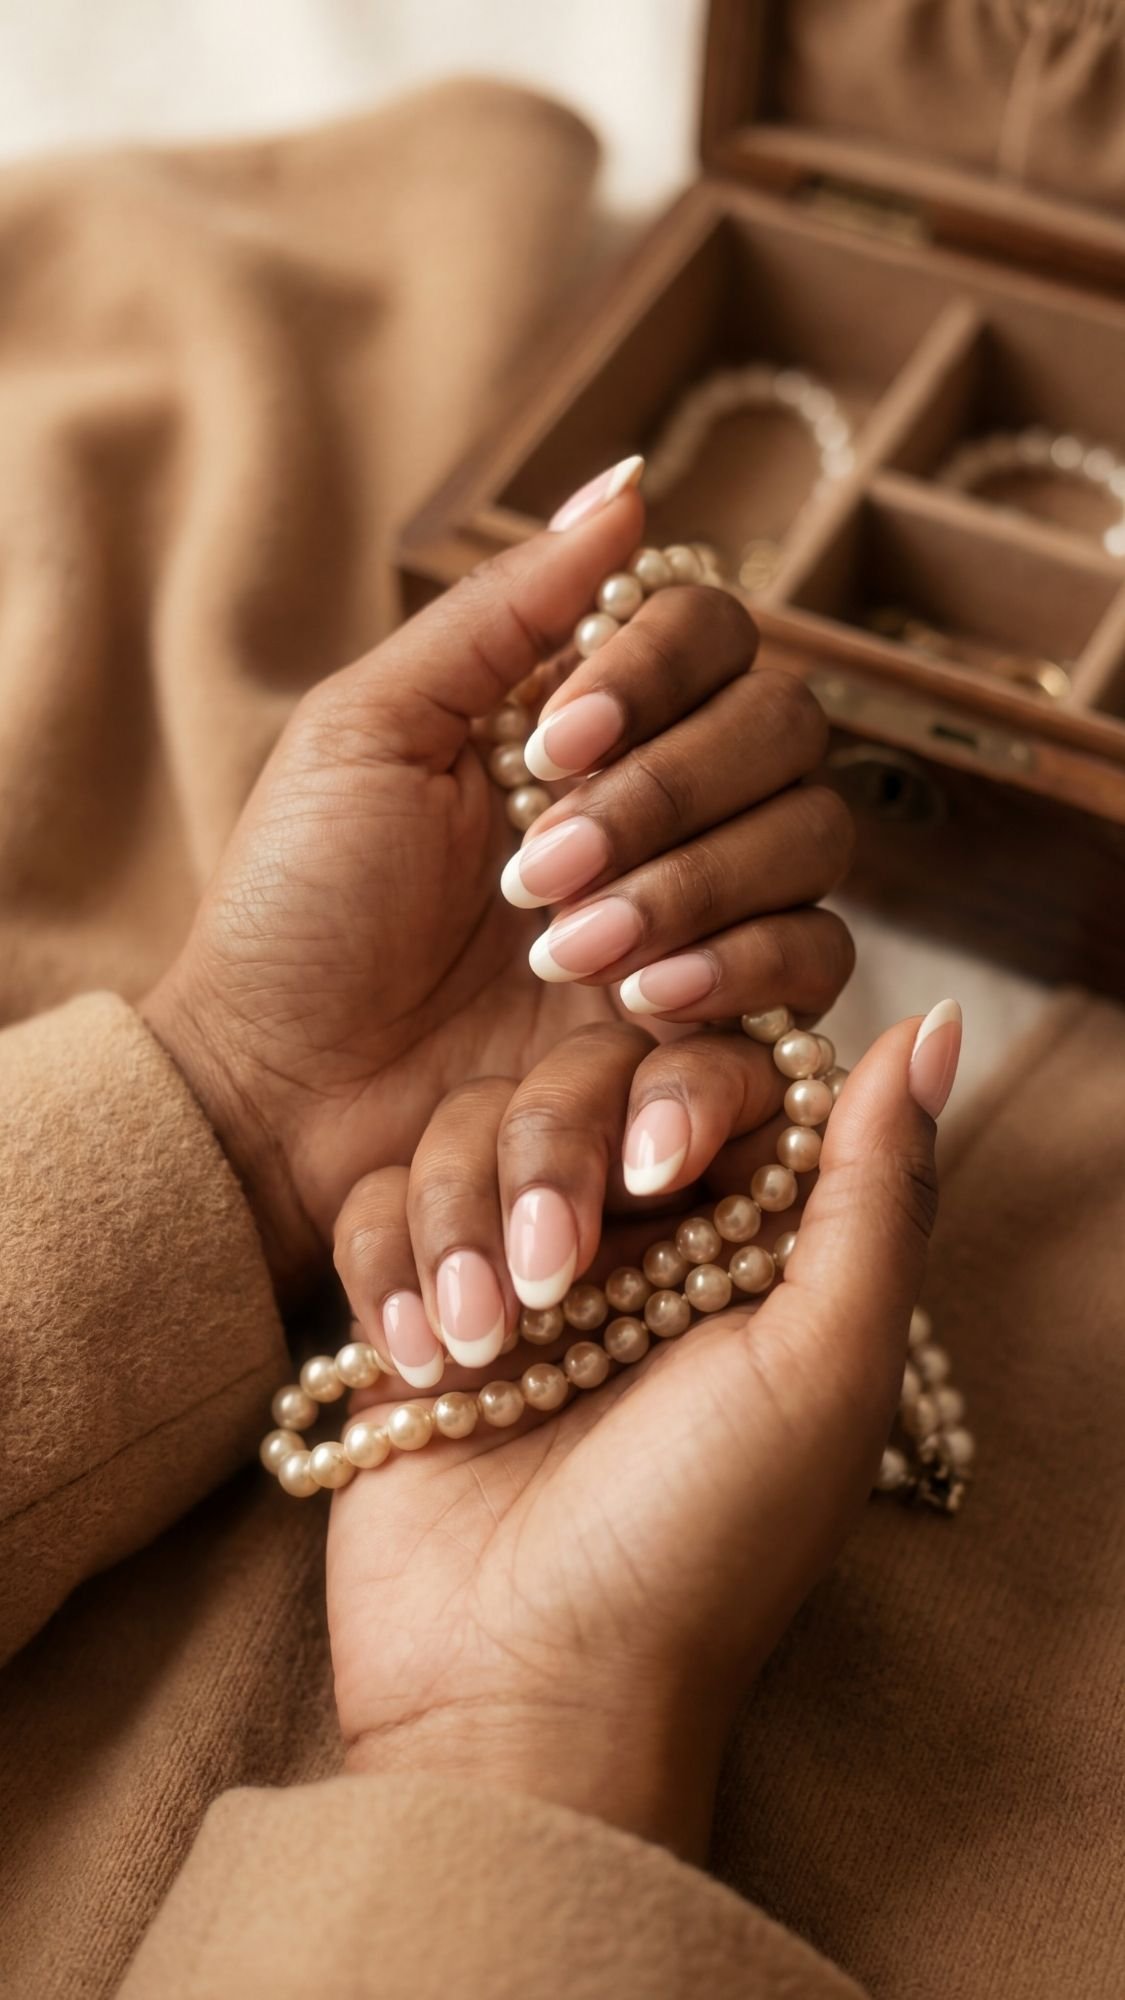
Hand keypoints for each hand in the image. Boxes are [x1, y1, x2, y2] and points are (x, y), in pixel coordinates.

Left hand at [142, 466, 852, 1301]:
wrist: (281, 1085)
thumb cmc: (302, 904)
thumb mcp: (368, 731)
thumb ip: (499, 609)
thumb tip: (624, 486)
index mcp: (586, 716)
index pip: (712, 633)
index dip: (656, 674)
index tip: (548, 745)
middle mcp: (666, 795)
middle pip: (783, 727)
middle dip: (668, 792)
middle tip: (541, 870)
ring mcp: (703, 904)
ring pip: (812, 838)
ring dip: (696, 882)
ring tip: (564, 950)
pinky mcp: (721, 1014)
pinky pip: (816, 959)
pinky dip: (744, 965)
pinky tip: (641, 1001)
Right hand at [325, 1009, 954, 1860]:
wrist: (522, 1693)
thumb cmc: (700, 1543)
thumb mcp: (825, 1367)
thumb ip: (881, 1190)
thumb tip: (938, 1026)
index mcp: (745, 1237)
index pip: (714, 1066)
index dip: (679, 1083)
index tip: (658, 1169)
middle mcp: (632, 1235)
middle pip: (575, 1073)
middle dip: (553, 1156)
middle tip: (559, 1281)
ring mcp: (513, 1266)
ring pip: (465, 1124)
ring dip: (464, 1221)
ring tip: (489, 1344)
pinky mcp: (408, 1302)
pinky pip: (376, 1201)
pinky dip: (391, 1267)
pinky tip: (426, 1359)